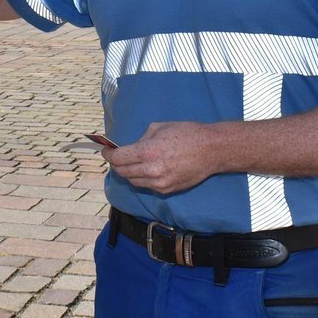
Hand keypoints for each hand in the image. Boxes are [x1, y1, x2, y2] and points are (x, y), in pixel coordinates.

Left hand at [103, 122, 219, 193]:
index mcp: (148, 151)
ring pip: (133, 181)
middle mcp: (151, 170)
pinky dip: (142, 178)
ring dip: (128, 172)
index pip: (118, 158)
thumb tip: (131, 147)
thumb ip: (141, 138)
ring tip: (130, 163)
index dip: (108, 154)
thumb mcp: (160, 127)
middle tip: (115, 157)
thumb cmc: (187, 134)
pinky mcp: (167, 190)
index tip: (105, 150)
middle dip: (116, 164)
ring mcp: (159, 183)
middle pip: (123, 172)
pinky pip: (147, 186)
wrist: (211, 150)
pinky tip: (146, 169)